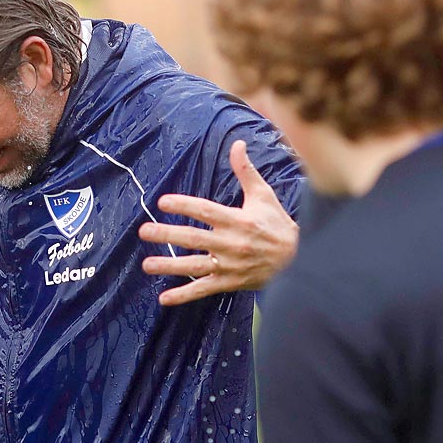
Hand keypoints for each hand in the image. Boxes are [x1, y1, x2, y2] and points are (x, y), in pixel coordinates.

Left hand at [139, 141, 297, 304]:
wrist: (298, 259)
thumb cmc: (277, 224)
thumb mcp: (263, 196)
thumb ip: (246, 171)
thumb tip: (237, 144)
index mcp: (238, 220)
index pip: (206, 211)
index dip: (185, 205)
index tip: (163, 201)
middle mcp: (231, 244)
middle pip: (194, 238)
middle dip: (168, 235)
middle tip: (144, 231)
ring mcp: (229, 265)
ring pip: (195, 266)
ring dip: (170, 266)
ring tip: (146, 264)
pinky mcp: (229, 282)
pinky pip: (204, 289)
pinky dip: (184, 295)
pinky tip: (164, 298)